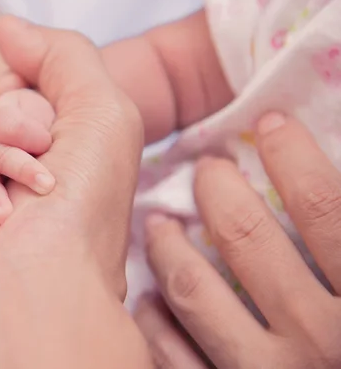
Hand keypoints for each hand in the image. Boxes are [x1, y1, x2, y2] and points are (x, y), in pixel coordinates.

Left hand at [141, 113, 340, 367]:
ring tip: (159, 221)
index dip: (295, 156)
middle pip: (248, 240)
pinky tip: (149, 295)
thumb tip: (318, 178)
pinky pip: (173, 355)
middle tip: (207, 168)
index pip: (326, 208)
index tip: (270, 125)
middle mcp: (320, 340)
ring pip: (195, 290)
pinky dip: (157, 320)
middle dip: (220, 191)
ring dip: (170, 246)